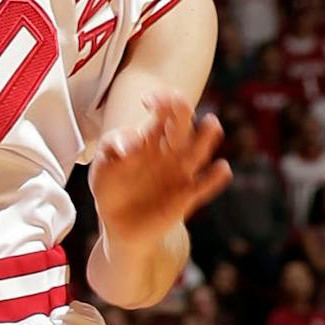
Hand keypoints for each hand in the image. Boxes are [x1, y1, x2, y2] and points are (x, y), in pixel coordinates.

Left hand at [89, 90, 232, 250]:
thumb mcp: (102, 163)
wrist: (119, 224)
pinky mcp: (185, 198)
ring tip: (212, 124)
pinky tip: (222, 168)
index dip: (160, 101)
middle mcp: (168, 152)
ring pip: (197, 152)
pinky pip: (204, 187)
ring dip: (206, 138)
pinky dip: (214, 178)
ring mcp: (179, 174)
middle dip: (182, 112)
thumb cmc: (112, 186)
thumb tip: (132, 145)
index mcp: (149, 138)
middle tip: (177, 102)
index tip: (147, 100)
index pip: (162, 111)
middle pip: (182, 126)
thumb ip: (113, 146)